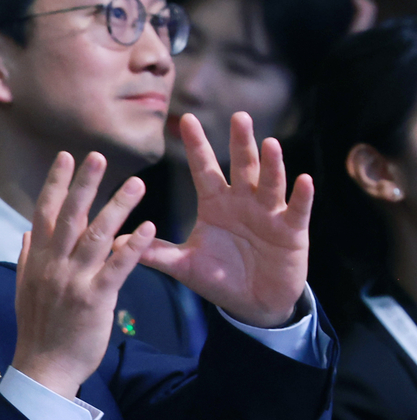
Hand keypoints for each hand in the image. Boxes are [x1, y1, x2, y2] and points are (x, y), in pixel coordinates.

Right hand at [12, 151, 156, 398]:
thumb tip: (26, 232)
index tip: (66, 157)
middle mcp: (53, 266)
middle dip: (84, 184)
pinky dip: (132, 247)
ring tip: (136, 184)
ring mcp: (73, 281)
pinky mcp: (94, 300)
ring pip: (97, 236)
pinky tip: (148, 228)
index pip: (45, 213)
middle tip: (98, 156)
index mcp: (37, 261)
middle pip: (70, 217)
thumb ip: (26, 258)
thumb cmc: (37, 330)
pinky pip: (116, 268)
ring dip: (117, 207)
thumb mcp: (24, 290)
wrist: (43, 368)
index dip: (56, 184)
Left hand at [140, 112, 312, 328]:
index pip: (204, 169)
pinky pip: (297, 210)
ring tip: (269, 145)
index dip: (196, 145)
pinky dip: (301, 197)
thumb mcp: (184, 265)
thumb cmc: (219, 277)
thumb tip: (117, 243)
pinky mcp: (292, 231)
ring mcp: (269, 213)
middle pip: (241, 167)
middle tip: (239, 117)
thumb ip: (156, 252)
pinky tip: (302, 180)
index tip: (186, 120)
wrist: (252, 303)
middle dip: (240, 143)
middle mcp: (243, 201)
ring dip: (271, 164)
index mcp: (215, 204)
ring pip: (270, 183)